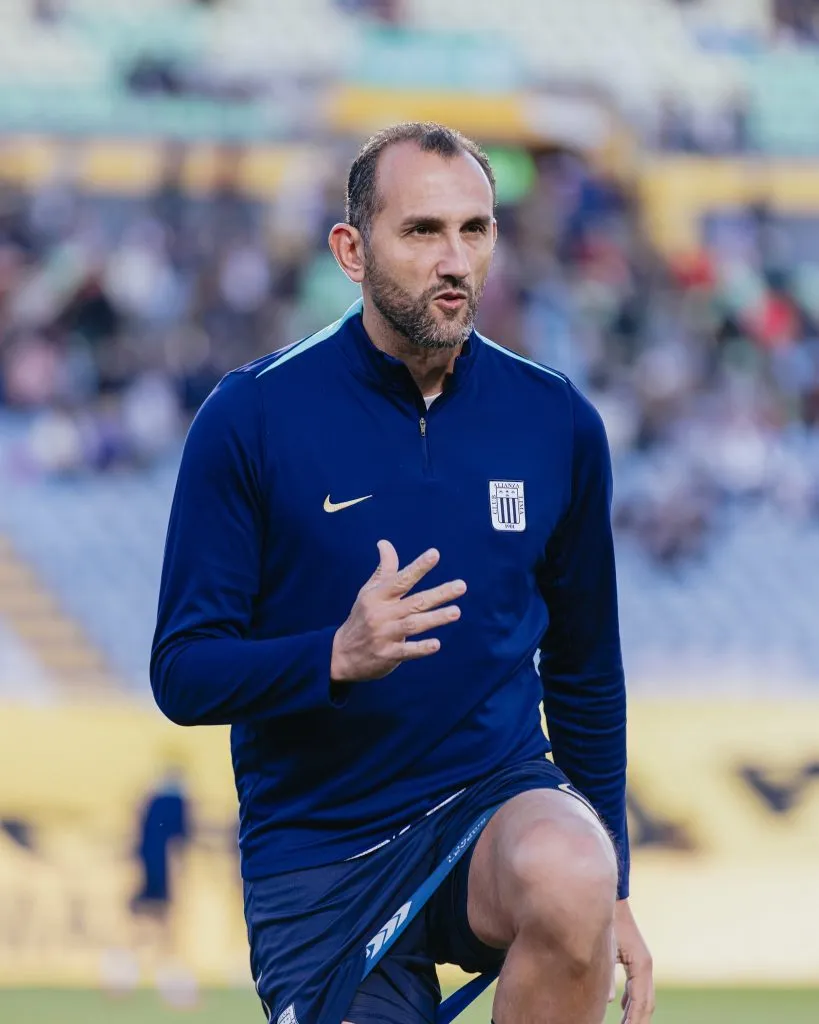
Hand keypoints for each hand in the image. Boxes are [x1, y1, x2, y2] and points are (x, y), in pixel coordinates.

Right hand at [330, 540, 466, 682]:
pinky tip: (436, 644)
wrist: (341, 654)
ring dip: (435, 618)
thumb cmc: (361, 617)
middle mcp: (382, 613)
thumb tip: (385, 543)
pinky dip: (421, 648)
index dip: (418, 567)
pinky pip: (407, 651)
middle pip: (415, 601)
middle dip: (439, 594)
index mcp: (378, 596)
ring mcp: (384, 635)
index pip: (401, 578)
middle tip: (462, 586)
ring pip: (413, 624)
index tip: (435, 554)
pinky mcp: (388, 655)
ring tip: (456, 612)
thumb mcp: (368, 592)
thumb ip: (383, 570)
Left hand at [614, 899, 653, 1023]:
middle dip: (637, 1021)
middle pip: (647, 1003)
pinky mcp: (635, 959)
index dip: (634, 1021)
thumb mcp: (607, 948)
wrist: (612, 898)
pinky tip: (621, 1007)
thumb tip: (608, 1002)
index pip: (641, 1003)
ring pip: (644, 996)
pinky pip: (637, 986)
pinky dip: (631, 1001)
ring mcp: (642, 963)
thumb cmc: (608, 922)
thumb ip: (607, 975)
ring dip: (635, 1013)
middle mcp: (645, 966)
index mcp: (641, 966)